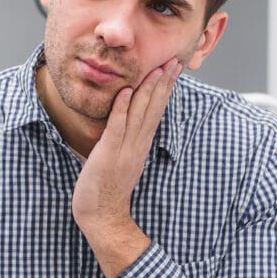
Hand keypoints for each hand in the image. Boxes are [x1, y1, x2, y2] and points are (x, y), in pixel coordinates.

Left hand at [72, 58, 181, 277]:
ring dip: (148, 90)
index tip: (172, 69)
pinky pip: (116, 128)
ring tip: (157, 69)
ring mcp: (124, 149)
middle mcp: (137, 144)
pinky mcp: (108, 154)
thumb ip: (128, 140)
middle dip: (164, 83)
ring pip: (139, 114)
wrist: (103, 216)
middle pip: (153, 109)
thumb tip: (129, 121)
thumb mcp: (123, 159)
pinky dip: (120, 109)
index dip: (165, 89)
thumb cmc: (107, 188)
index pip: (156, 111)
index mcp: (141, 144)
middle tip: (174, 61)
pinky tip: (126, 92)